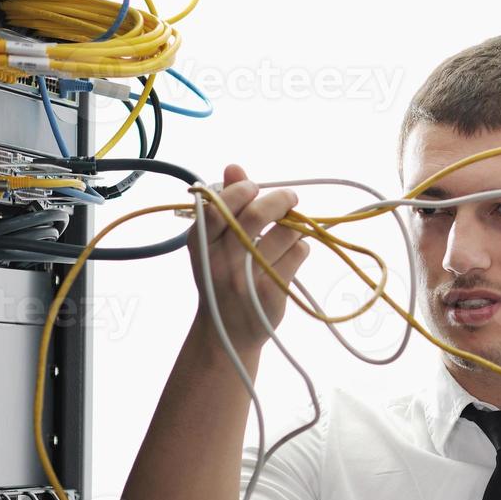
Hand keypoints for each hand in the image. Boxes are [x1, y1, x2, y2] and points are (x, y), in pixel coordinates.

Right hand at [190, 164, 309, 350]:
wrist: (227, 332)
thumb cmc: (221, 280)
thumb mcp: (213, 244)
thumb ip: (225, 205)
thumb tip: (234, 167)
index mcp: (200, 244)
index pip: (220, 205)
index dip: (242, 190)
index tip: (255, 188)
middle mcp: (220, 261)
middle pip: (258, 214)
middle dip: (281, 200)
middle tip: (291, 199)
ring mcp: (246, 278)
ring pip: (286, 233)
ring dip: (294, 228)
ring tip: (289, 235)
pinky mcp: (271, 292)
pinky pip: (298, 254)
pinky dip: (300, 249)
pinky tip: (290, 257)